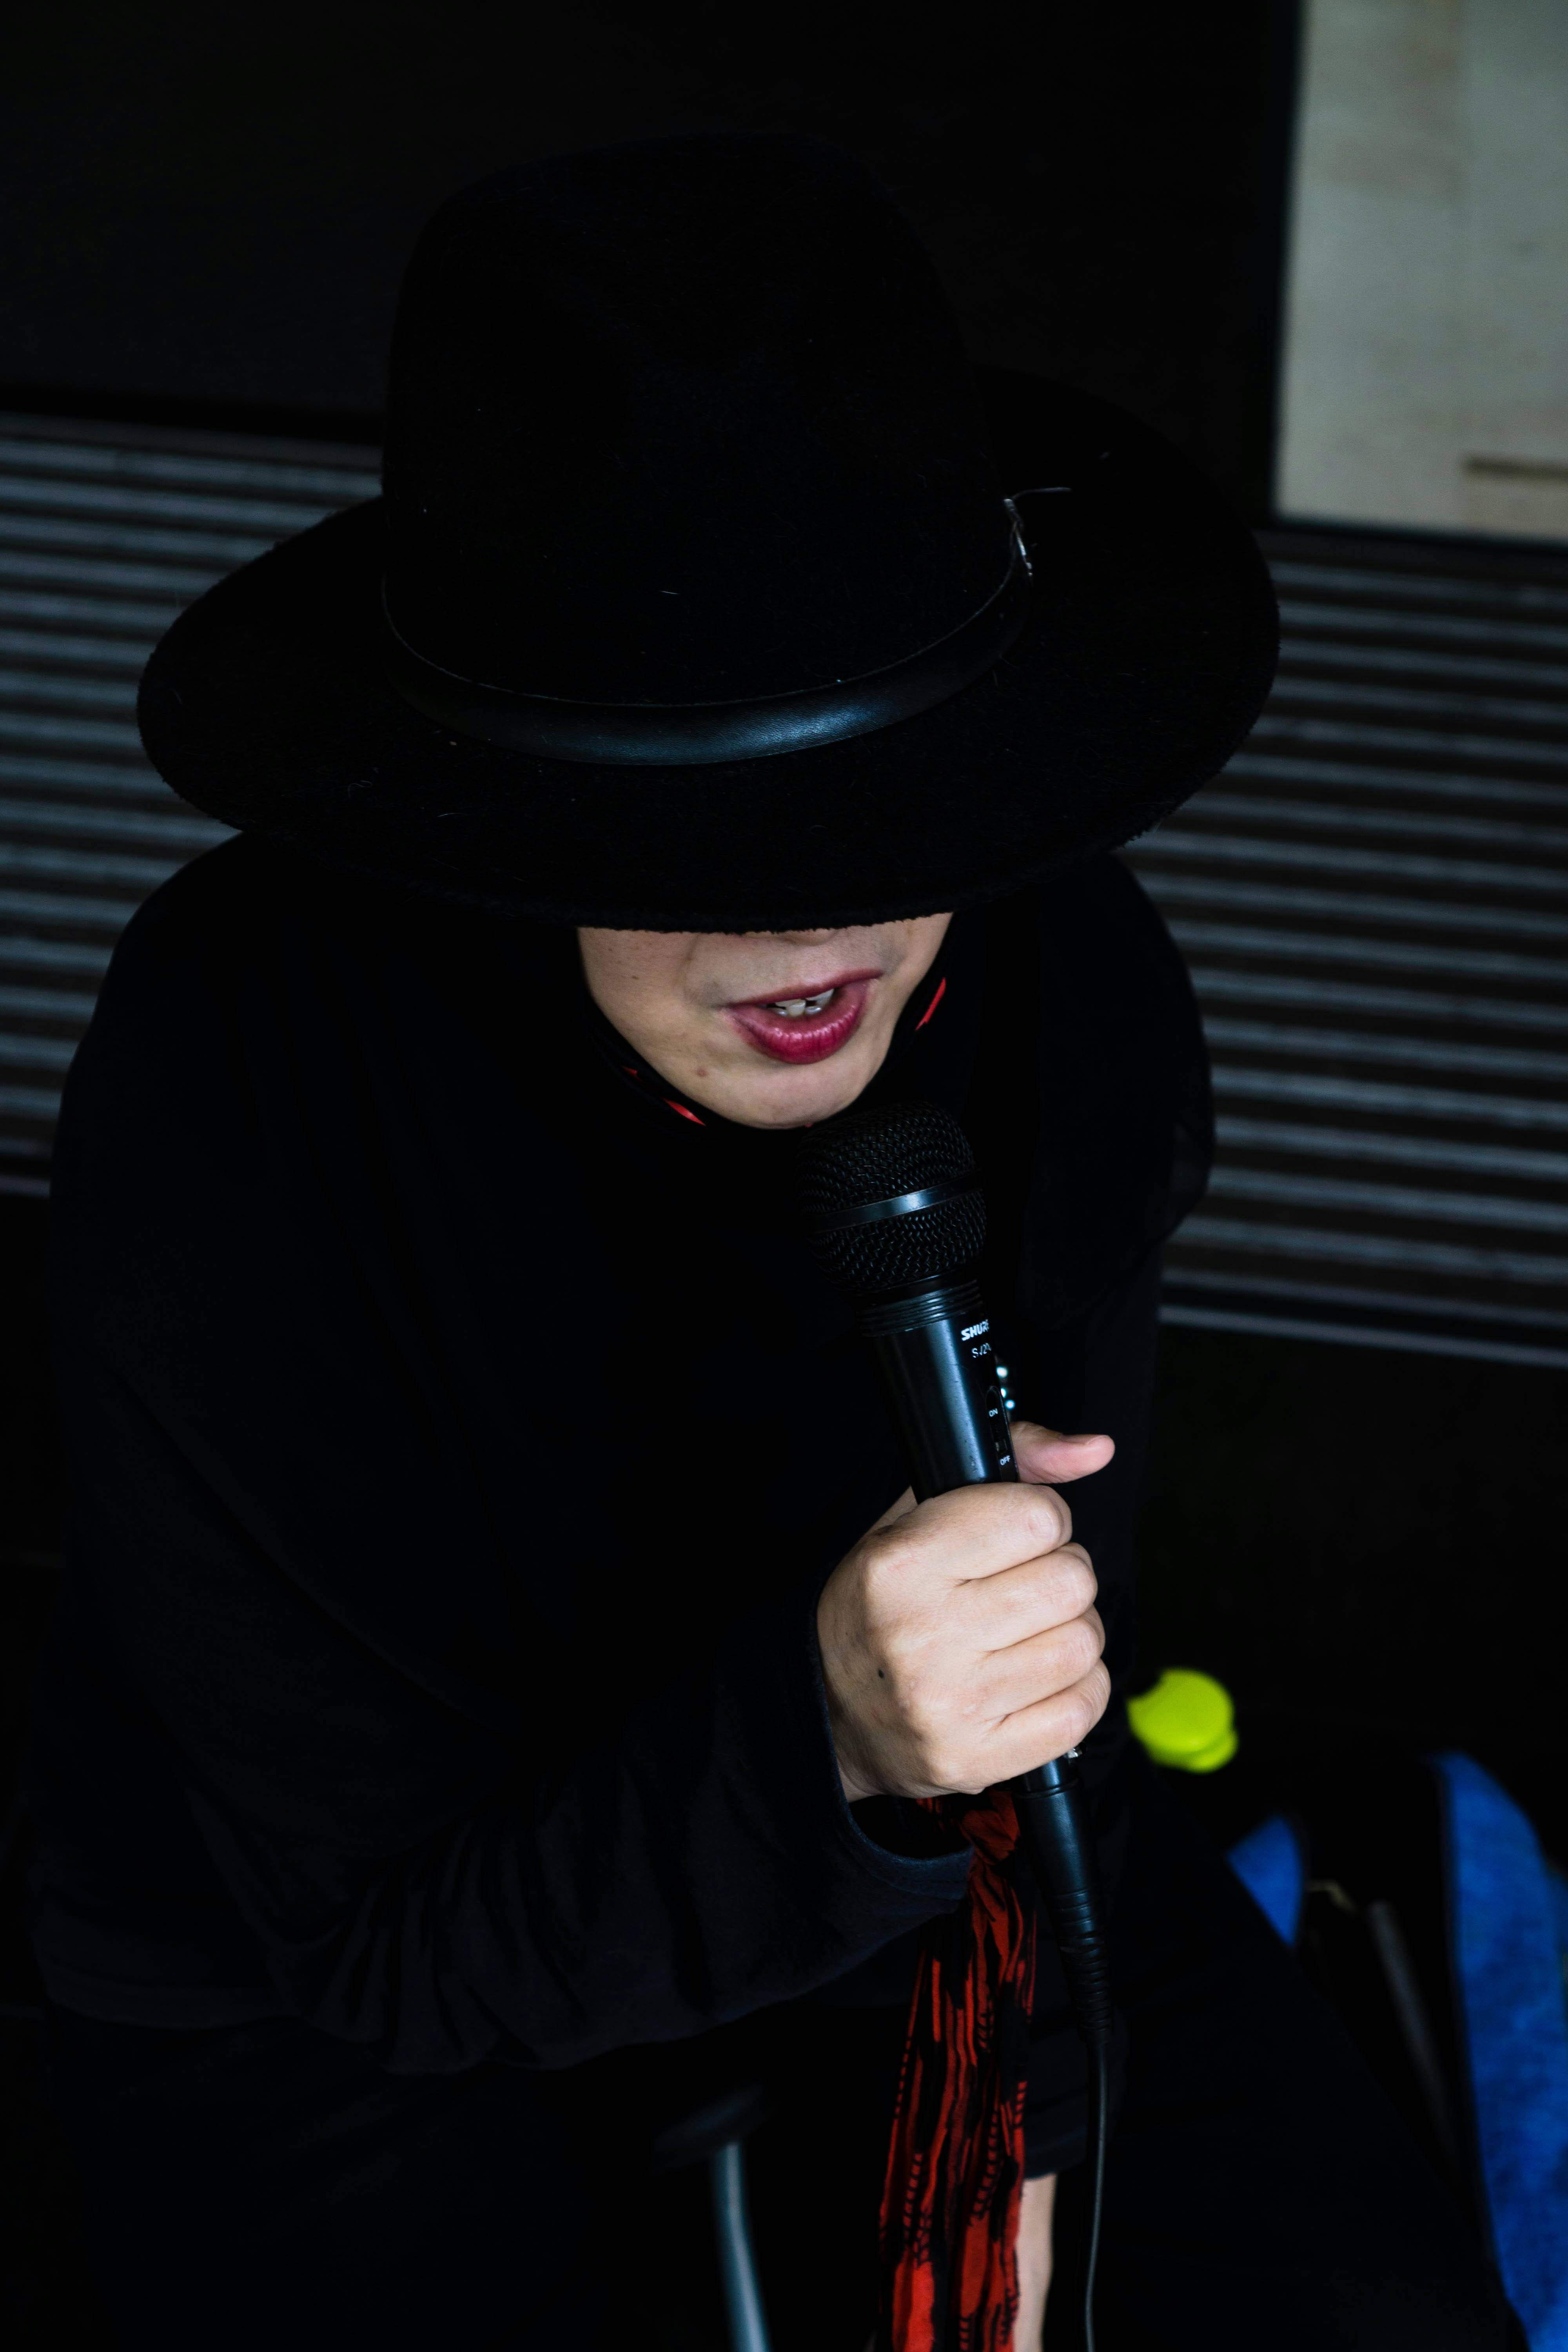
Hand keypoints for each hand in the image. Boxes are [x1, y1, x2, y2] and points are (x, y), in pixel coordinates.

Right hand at [817, 1422, 1112, 1801]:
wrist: (829, 1713)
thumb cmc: (880, 1605)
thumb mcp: (917, 1516)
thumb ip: (1012, 1464)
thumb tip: (1094, 1449)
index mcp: (900, 1566)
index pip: (1036, 1518)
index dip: (1042, 1520)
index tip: (1019, 1534)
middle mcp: (923, 1636)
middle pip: (1071, 1582)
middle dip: (1060, 1576)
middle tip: (1023, 1587)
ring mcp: (953, 1706)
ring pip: (1084, 1645)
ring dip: (1070, 1633)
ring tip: (1027, 1634)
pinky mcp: (979, 1759)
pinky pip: (1083, 1709)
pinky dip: (1075, 1689)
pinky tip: (1034, 1679)